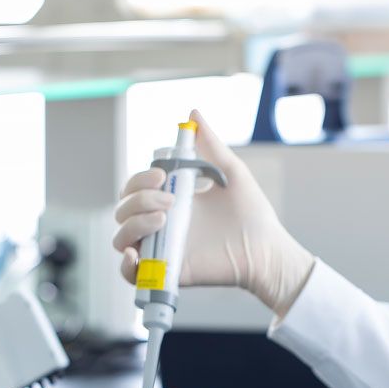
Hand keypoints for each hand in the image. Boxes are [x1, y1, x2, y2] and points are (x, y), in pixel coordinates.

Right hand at [112, 110, 314, 315]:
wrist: (266, 249)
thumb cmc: (252, 213)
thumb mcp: (230, 172)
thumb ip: (210, 145)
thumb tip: (193, 113)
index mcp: (171, 200)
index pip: (135, 189)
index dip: (139, 179)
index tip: (162, 174)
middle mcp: (161, 225)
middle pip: (123, 210)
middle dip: (137, 198)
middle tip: (168, 199)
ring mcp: (162, 249)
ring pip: (121, 237)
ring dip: (133, 223)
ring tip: (163, 219)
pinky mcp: (167, 272)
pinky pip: (130, 274)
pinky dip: (126, 264)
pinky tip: (136, 252)